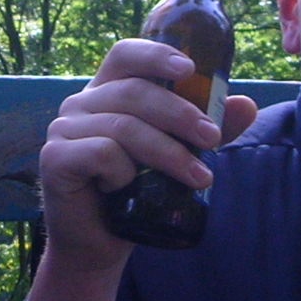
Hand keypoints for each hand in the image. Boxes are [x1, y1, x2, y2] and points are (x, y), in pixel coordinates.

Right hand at [14, 41, 257, 300]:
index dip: (156, 54)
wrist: (100, 245)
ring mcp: (63, 129)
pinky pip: (101, 153)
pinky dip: (123, 171)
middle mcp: (81, 104)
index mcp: (107, 92)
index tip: (190, 69)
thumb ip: (204, 130)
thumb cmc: (136, 194)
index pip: (125, 54)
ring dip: (168, 152)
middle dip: (180, 115)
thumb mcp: (176, 157)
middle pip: (133, 92)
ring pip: (124, 127)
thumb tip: (247, 104)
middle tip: (212, 140)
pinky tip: (127, 188)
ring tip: (199, 179)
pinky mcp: (54, 158)